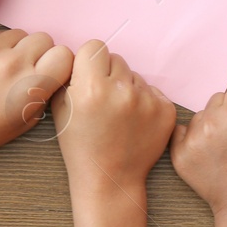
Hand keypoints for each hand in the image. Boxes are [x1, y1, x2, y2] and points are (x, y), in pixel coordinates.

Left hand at [0, 28, 73, 157]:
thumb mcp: (26, 120)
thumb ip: (45, 91)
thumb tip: (56, 69)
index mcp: (30, 86)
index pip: (64, 54)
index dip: (59, 62)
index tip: (49, 70)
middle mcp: (12, 64)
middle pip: (44, 38)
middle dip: (39, 52)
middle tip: (25, 69)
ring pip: (20, 33)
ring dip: (16, 47)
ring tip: (2, 68)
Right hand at [53, 40, 174, 191]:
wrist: (109, 179)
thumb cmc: (80, 145)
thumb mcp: (60, 109)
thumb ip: (69, 77)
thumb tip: (80, 56)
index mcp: (92, 87)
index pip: (95, 47)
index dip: (89, 62)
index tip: (89, 77)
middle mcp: (122, 91)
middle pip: (116, 59)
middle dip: (108, 75)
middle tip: (103, 100)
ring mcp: (147, 101)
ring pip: (135, 75)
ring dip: (127, 88)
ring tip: (118, 115)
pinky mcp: (166, 110)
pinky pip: (152, 90)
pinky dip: (144, 102)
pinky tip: (134, 122)